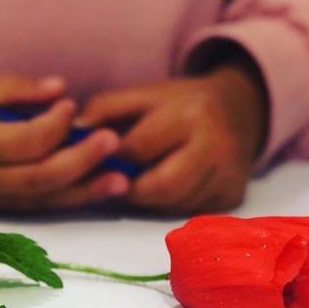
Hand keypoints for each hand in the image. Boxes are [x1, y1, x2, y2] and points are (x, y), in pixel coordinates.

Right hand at [0, 73, 128, 212]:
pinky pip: (33, 206)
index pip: (26, 141)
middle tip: (113, 141)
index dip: (55, 125)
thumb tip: (59, 88)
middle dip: (82, 162)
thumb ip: (11, 89)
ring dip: (84, 192)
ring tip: (120, 180)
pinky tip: (92, 189)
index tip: (71, 104)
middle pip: (41, 178)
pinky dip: (64, 199)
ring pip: (42, 200)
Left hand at [80, 61, 268, 213]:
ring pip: (173, 205)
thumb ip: (102, 111)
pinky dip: (170, 205)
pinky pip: (190, 211)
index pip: (137, 149)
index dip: (111, 159)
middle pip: (160, 187)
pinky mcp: (234, 196)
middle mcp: (214, 145)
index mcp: (186, 114)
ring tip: (139, 181)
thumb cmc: (177, 103)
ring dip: (148, 200)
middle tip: (117, 182)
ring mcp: (228, 174)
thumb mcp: (140, 95)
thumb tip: (70, 134)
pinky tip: (166, 187)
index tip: (97, 160)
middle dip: (131, 189)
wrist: (238, 109)